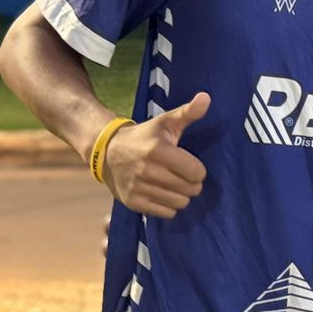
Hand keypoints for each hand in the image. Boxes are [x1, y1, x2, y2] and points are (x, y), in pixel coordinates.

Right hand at [102, 94, 210, 218]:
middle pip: (190, 189)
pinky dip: (169, 206)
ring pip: (179, 203)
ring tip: (173, 184)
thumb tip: (206, 98)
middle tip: (183, 176)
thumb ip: (188, 112)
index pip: (197, 173)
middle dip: (192, 183)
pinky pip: (165, 213)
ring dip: (181, 195)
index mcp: (158, 150)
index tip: (189, 164)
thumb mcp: (165, 121)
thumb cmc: (144, 136)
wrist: (106, 150)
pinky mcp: (132, 202)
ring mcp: (138, 188)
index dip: (198, 170)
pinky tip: (163, 194)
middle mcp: (147, 170)